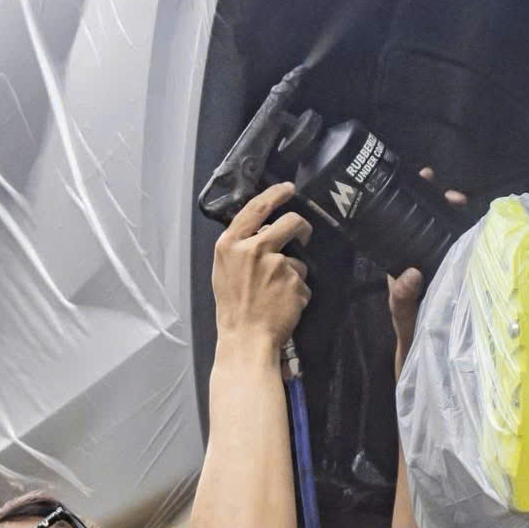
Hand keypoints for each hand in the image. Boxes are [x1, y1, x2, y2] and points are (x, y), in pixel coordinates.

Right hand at [212, 182, 311, 355]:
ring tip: (278, 294)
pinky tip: (284, 306)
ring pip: (298, 260)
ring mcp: (276, 264)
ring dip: (294, 275)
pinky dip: (298, 294)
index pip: (256, 208)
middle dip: (302, 227)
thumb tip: (261, 233)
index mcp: (231, 244)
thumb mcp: (225, 270)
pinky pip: (302, 283)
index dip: (275, 194)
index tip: (288, 188)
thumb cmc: (233, 307)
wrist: (246, 339)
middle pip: (290, 222)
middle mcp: (253, 249)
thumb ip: (241, 248)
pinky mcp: (294, 281)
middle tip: (304, 235)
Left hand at [387, 170, 467, 348]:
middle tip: (456, 197)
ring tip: (469, 207)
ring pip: (455, 231)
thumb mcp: (402, 312)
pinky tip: (488, 230)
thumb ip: (402, 296)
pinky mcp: (463, 272)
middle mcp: (426, 253)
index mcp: (406, 256)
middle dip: (445, 202)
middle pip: (436, 219)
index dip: (418, 196)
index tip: (426, 178)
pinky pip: (470, 250)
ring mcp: (446, 261)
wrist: (428, 349)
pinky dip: (478, 237)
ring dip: (463, 216)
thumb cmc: (410, 328)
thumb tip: (411, 273)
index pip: (410, 219)